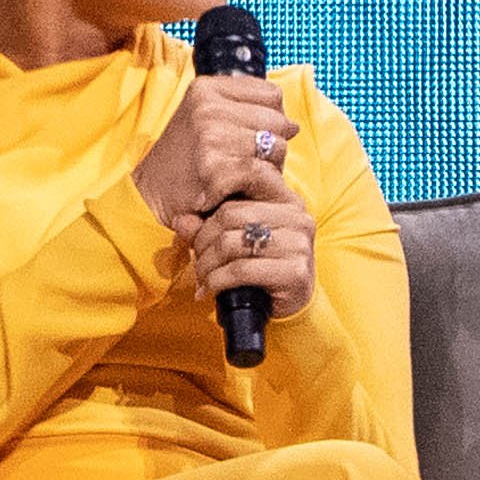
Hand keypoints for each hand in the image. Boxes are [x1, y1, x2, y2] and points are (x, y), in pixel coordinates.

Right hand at [130, 74, 298, 229]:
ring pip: (277, 147)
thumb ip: (247, 114)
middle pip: (278, 121)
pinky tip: (233, 193)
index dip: (272, 120)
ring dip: (268, 169)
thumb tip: (294, 125)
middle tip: (245, 166)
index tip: (252, 140)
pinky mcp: (213, 164)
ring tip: (239, 179)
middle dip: (273, 147)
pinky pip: (262, 171)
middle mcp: (208, 105)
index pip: (273, 95)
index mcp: (207, 88)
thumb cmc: (185, 163)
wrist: (147, 198)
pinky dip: (255, 187)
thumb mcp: (208, 123)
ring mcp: (210, 132)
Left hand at [181, 180, 315, 321]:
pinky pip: (240, 270)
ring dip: (206, 264)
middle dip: (203, 239)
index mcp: (286, 199)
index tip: (198, 208)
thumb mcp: (234, 241)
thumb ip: (207, 226)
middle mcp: (297, 217)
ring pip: (230, 244)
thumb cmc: (261, 269)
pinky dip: (215, 282)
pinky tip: (209, 290)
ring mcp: (299, 244)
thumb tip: (181, 220)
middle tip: (196, 258)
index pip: (249, 173)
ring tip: (202, 277)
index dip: (217, 186)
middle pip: (230, 214)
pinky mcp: (295, 272)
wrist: (292, 307)